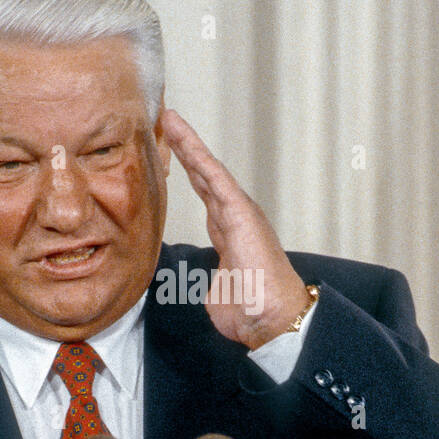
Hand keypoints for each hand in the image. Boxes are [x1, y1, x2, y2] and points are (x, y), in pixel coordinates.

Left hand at [161, 109, 310, 348]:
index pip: (204, 193)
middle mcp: (233, 216)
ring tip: (171, 120)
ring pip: (208, 171)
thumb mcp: (214, 291)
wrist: (272, 318)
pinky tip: (185, 141)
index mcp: (227, 231)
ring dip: (189, 145)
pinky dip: (200, 158)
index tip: (169, 151)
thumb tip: (197, 284)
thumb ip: (203, 279)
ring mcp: (238, 212)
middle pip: (204, 175)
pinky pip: (217, 180)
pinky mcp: (241, 213)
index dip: (188, 171)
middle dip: (184, 149)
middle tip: (166, 122)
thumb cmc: (250, 309)